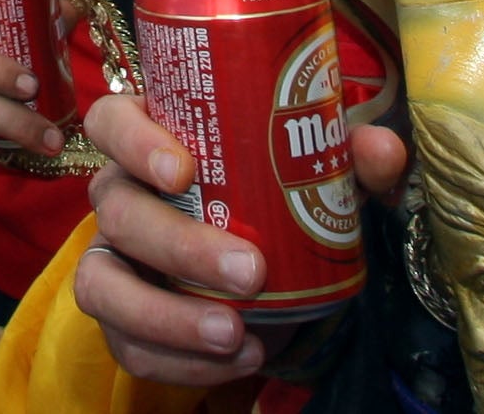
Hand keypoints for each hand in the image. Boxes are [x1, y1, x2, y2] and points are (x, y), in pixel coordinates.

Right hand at [73, 90, 406, 386]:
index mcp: (150, 139)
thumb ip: (347, 156)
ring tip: (234, 333)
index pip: (111, 121)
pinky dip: (179, 361)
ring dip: (165, 315)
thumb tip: (381, 150)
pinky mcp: (124, 320)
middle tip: (250, 271)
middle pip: (117, 209)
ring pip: (102, 283)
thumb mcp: (318, 171)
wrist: (274, 272)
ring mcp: (114, 259)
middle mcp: (120, 194)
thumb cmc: (279, 198)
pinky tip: (239, 357)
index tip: (183, 171)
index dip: (133, 142)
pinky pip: (128, 346)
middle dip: (180, 245)